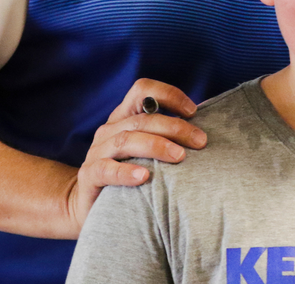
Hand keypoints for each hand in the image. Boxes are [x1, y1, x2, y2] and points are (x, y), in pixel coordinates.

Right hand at [65, 79, 206, 232]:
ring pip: (127, 139)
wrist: (92, 205)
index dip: (169, 95)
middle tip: (200, 141)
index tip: (193, 111)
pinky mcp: (89, 175)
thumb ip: (168, 136)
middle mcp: (109, 129)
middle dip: (175, 127)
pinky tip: (144, 177)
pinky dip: (126, 172)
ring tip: (179, 157)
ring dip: (156, 146)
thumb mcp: (148, 149)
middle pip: (142, 118)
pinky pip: (107, 169)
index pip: (142, 90)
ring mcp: (97, 151)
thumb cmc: (131, 173)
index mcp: (124, 116)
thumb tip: (205, 130)